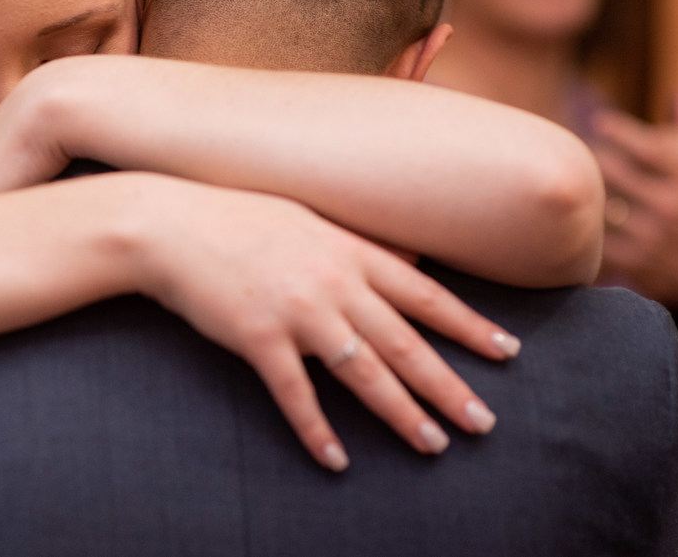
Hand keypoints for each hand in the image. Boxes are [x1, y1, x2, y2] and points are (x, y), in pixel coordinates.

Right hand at [134, 176, 519, 470]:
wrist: (171, 224)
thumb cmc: (238, 218)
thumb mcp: (309, 218)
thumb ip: (359, 243)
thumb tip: (412, 258)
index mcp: (348, 251)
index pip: (424, 294)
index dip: (467, 325)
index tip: (506, 351)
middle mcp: (332, 281)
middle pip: (404, 343)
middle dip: (448, 386)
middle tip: (483, 423)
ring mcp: (296, 310)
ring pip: (363, 372)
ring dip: (400, 413)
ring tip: (432, 445)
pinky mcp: (256, 336)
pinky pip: (295, 393)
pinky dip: (316, 430)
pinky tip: (336, 460)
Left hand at [591, 92, 677, 308]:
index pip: (646, 146)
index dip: (618, 131)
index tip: (601, 122)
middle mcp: (671, 204)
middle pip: (611, 169)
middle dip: (591, 155)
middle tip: (575, 146)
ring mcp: (651, 234)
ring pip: (598, 201)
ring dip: (582, 188)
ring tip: (566, 178)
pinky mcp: (632, 260)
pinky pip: (593, 235)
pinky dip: (581, 222)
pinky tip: (571, 211)